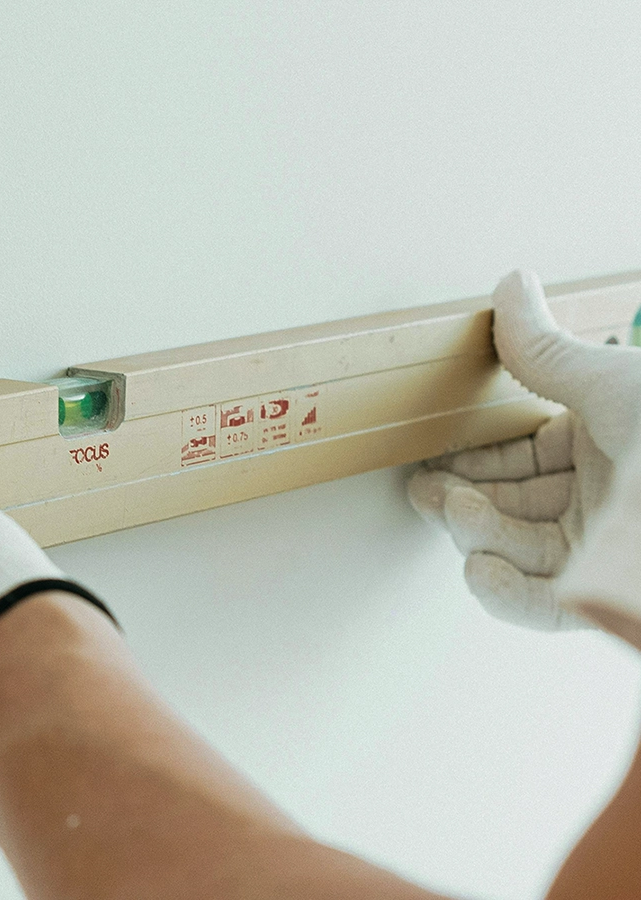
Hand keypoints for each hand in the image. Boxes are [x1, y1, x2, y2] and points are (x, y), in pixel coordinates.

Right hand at [408, 270, 640, 631]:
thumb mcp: (611, 383)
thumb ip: (544, 350)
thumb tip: (510, 286)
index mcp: (607, 444)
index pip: (523, 456)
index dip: (475, 457)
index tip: (433, 456)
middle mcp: (606, 498)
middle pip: (513, 504)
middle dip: (463, 497)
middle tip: (427, 489)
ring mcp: (607, 549)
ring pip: (521, 551)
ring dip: (476, 536)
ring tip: (454, 512)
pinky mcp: (608, 596)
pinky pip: (545, 606)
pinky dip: (506, 594)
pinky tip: (480, 569)